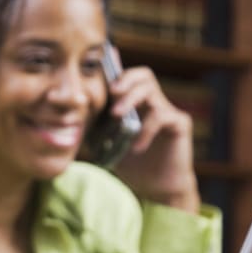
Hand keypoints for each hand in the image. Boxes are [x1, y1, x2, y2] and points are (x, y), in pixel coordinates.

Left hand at [109, 64, 199, 213]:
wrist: (156, 189)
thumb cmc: (132, 167)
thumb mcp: (108, 146)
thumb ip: (96, 129)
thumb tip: (72, 118)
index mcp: (135, 105)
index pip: (126, 79)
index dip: (115, 69)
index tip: (101, 63)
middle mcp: (152, 103)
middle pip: (143, 75)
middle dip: (125, 80)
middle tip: (112, 92)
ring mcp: (167, 112)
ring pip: (151, 91)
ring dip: (132, 99)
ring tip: (118, 116)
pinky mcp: (179, 124)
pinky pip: (162, 117)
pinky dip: (146, 130)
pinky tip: (136, 147)